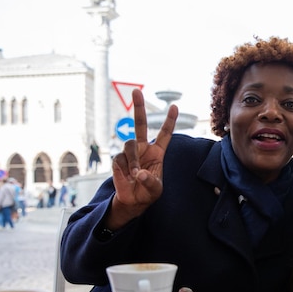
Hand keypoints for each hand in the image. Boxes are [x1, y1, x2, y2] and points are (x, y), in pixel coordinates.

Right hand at [106, 89, 178, 228]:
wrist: (133, 201)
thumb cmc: (148, 192)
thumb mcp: (155, 189)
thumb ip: (150, 181)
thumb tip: (139, 173)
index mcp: (157, 152)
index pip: (164, 134)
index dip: (169, 121)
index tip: (174, 106)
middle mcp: (143, 148)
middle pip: (139, 124)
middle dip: (138, 107)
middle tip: (136, 90)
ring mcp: (130, 153)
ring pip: (129, 145)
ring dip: (133, 160)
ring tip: (135, 174)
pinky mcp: (118, 160)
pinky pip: (120, 159)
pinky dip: (125, 169)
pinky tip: (128, 177)